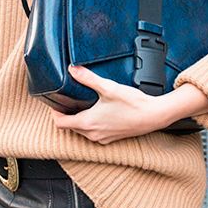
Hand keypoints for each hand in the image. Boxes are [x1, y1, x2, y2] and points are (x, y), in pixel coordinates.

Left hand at [49, 65, 168, 143]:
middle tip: (66, 99)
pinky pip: (94, 132)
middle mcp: (93, 134)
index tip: (54, 101)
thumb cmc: (132, 104)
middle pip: (70, 127)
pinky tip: (97, 110)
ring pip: (82, 130)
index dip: (54, 112)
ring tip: (80, 103)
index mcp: (88, 123)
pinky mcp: (112, 137)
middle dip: (66, 113)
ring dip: (78, 119)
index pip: (60, 123)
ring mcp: (103, 137)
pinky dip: (90, 123)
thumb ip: (88, 78)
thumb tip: (72, 69)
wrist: (153, 115)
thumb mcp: (108, 87)